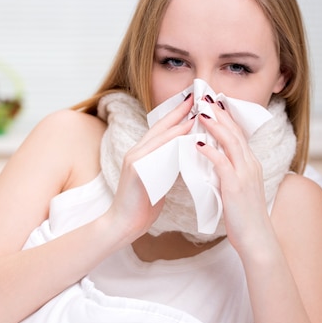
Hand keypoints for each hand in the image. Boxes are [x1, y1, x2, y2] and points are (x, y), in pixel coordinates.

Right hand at [107, 94, 194, 240]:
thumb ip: (167, 166)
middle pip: (160, 127)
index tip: (194, 102)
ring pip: (159, 137)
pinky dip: (172, 143)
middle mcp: (136, 152)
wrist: (124, 225)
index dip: (177, 115)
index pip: (162, 130)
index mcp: (142, 154)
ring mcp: (134, 159)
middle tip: (197, 97)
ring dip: (178, 124)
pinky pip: (157, 152)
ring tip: (196, 113)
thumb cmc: (142, 206)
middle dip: (179, 111)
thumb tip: (185, 156)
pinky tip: (186, 137)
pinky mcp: (136, 169)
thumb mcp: (158, 181)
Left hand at [196, 100, 271, 253]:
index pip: (238, 134)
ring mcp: (244, 174)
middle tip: (205, 98)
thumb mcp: (236, 191)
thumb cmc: (243, 218)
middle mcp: (250, 165)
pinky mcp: (236, 186)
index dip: (226, 118)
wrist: (256, 237)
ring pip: (231, 142)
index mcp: (250, 165)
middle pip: (235, 132)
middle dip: (220, 114)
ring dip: (215, 125)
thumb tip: (211, 165)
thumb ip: (227, 175)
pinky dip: (210, 151)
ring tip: (200, 112)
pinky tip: (197, 143)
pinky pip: (222, 163)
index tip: (213, 104)